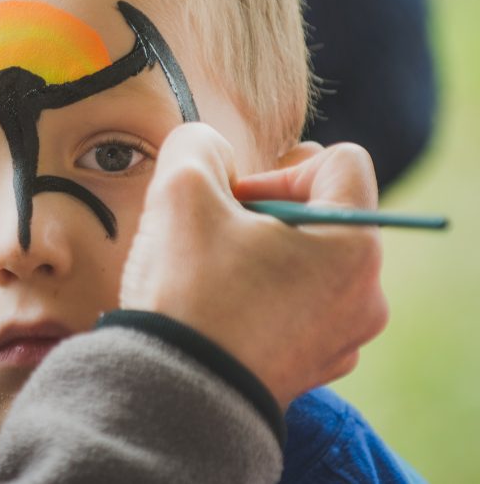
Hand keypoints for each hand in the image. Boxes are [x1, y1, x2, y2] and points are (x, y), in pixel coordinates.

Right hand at [118, 123, 388, 406]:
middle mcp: (365, 293)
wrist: (173, 394)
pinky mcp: (314, 365)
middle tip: (214, 235)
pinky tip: (220, 311)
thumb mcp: (180, 191)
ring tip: (212, 276)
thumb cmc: (187, 292)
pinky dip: (263, 297)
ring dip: (261, 255)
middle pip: (323, 215)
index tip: (235, 201)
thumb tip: (206, 150)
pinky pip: (298, 307)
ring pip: (307, 262)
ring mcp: (343, 335)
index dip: (280, 169)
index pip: (340, 163)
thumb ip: (197, 146)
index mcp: (352, 244)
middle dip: (265, 213)